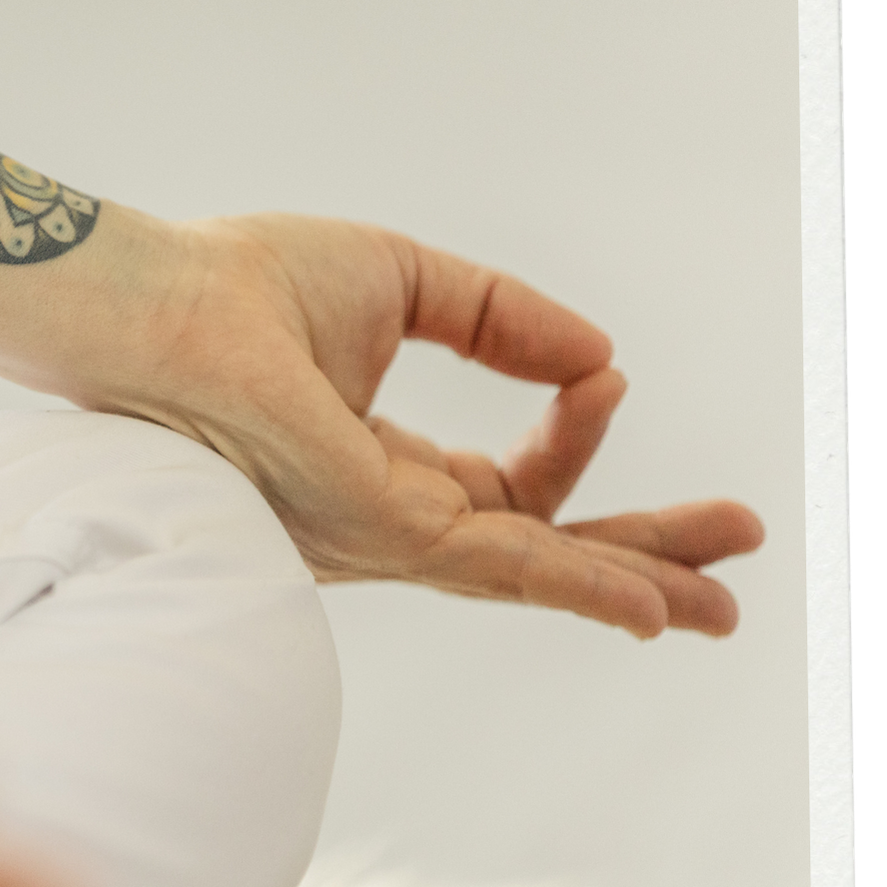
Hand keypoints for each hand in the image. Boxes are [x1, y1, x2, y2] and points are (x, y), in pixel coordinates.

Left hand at [77, 210, 763, 639]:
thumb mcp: (404, 285)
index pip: (513, 486)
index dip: (575, 436)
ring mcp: (383, 536)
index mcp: (388, 470)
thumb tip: (598, 354)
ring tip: (724, 598)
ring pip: (535, 572)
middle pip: (540, 552)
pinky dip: (584, 583)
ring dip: (636, 580)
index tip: (607, 379)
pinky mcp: (379, 528)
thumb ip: (501, 320)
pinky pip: (505, 562)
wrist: (157, 303)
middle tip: (730, 561)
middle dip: (639, 558)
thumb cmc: (242, 289)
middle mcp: (388, 523)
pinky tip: (650, 602)